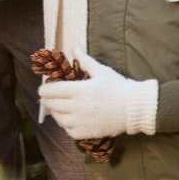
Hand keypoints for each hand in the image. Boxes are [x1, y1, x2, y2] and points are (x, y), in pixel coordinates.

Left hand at [38, 51, 157, 138]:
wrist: (135, 109)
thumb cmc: (118, 87)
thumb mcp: (101, 70)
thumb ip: (84, 60)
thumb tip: (73, 46)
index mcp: (79, 90)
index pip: (51, 91)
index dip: (44, 89)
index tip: (43, 88)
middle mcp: (78, 107)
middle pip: (51, 104)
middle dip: (47, 99)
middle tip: (48, 97)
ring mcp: (82, 122)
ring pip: (58, 118)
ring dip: (55, 112)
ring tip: (58, 107)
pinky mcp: (87, 133)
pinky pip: (68, 130)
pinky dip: (66, 125)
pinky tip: (69, 118)